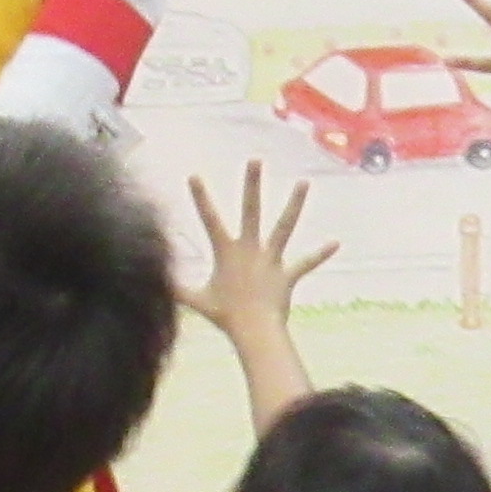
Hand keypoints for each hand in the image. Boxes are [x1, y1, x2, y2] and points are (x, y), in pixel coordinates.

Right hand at [180, 165, 340, 351]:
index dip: (201, 198)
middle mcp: (250, 249)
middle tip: (256, 160)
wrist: (254, 331)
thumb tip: (154, 283)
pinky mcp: (287, 274)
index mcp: (227, 252)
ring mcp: (271, 260)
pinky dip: (320, 254)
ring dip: (294, 205)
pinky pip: (306, 263)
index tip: (195, 175)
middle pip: (251, 210)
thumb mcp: (196, 301)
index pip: (210, 220)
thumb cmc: (224, 316)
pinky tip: (336, 243)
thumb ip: (176, 289)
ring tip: (304, 182)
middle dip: (252, 185)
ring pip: (284, 227)